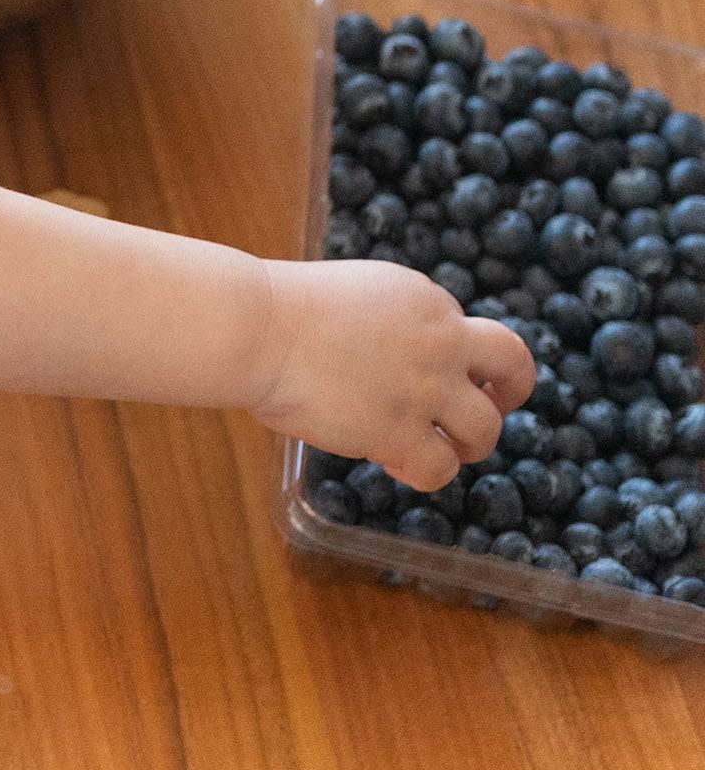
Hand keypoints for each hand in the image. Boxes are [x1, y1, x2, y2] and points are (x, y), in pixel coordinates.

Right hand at [245, 258, 535, 489]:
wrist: (256, 328)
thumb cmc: (277, 311)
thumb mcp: (353, 296)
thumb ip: (386, 324)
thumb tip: (388, 360)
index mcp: (423, 299)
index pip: (466, 333)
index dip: (453, 358)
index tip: (430, 374)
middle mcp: (439, 340)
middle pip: (513, 364)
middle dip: (509, 390)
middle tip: (489, 407)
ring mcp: (426, 388)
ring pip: (485, 428)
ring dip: (465, 443)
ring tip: (437, 449)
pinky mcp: (401, 431)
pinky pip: (439, 468)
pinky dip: (422, 472)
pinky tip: (392, 463)